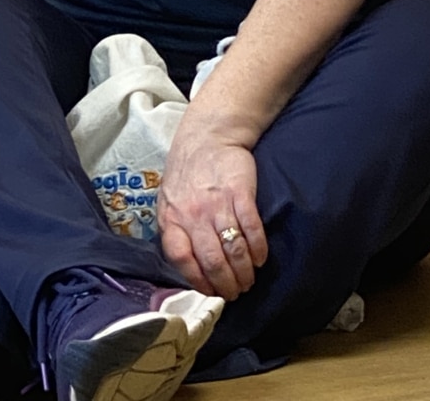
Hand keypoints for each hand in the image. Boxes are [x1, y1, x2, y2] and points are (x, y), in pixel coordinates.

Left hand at [158, 121, 267, 300]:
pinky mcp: (240, 193)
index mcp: (171, 218)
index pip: (181, 260)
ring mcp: (218, 204)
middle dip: (227, 284)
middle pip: (212, 261)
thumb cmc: (188, 174)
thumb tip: (187, 267)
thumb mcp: (169, 201)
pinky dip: (258, 249)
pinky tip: (260, 258)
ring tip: (250, 279)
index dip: (198, 281)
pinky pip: (252, 229)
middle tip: (237, 292)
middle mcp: (193, 214)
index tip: (211, 291)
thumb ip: (175, 230)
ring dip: (244, 272)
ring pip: (234, 250)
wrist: (208, 136)